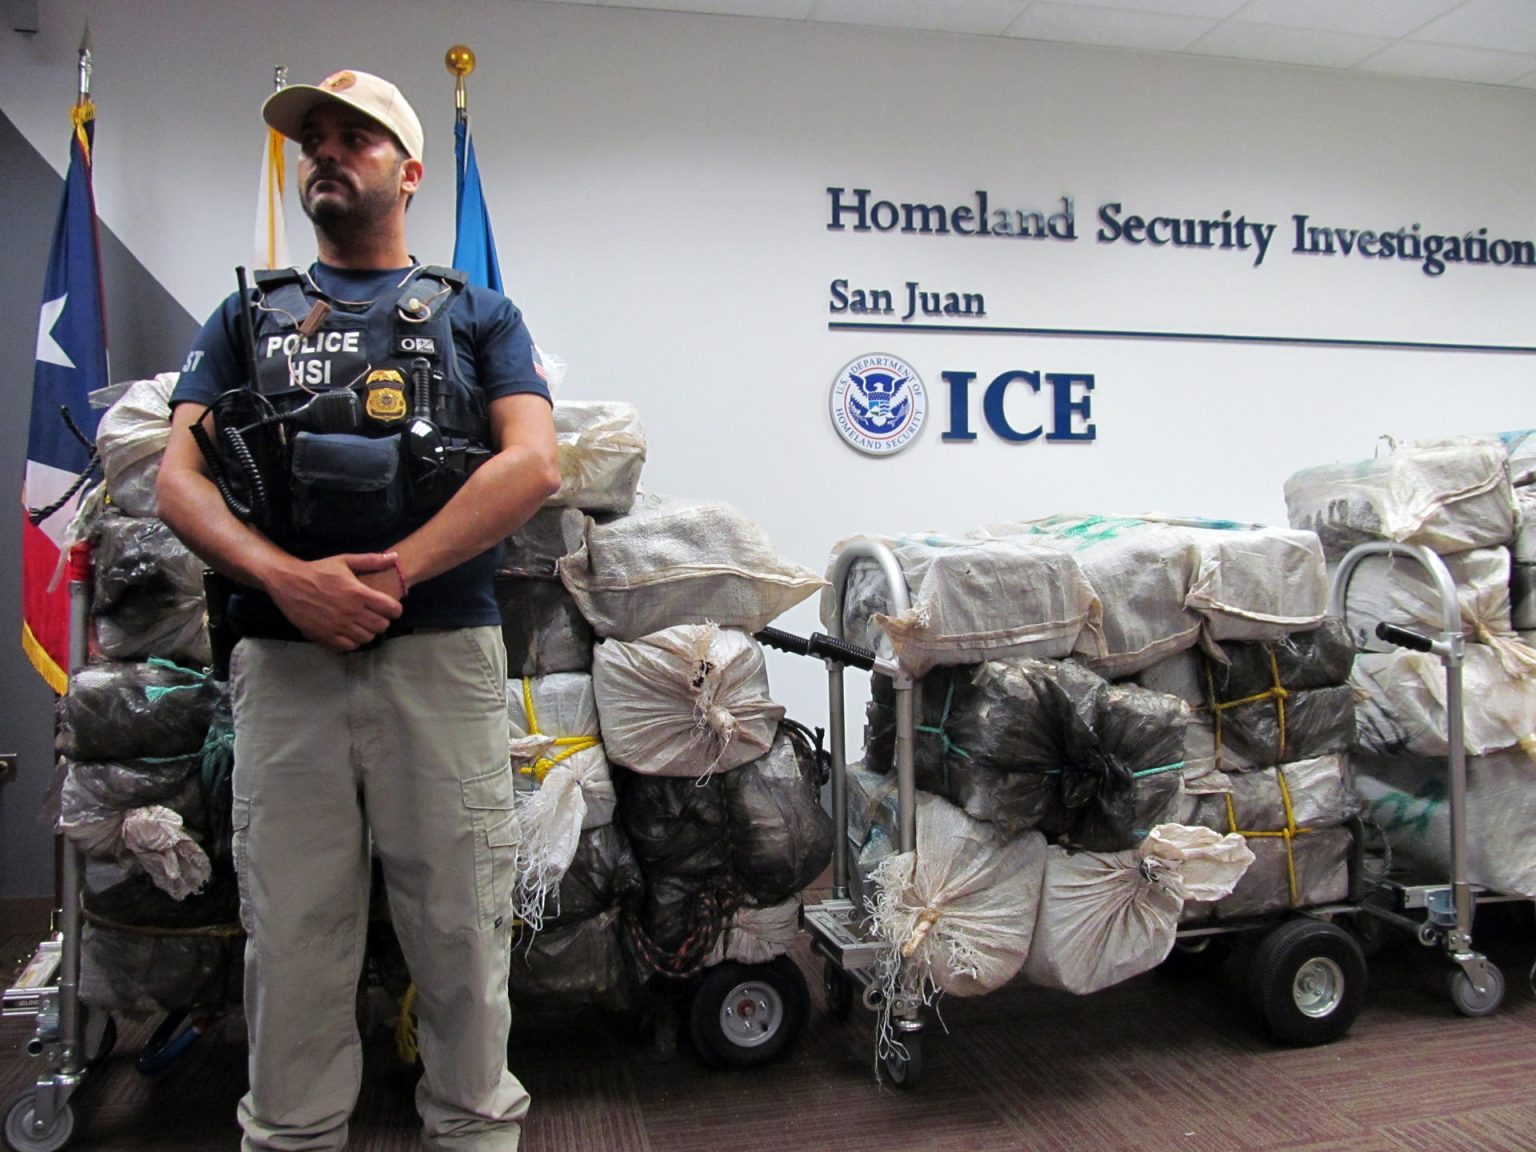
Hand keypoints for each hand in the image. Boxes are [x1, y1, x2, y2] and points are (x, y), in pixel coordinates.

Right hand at [264, 552, 403, 651]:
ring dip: (368, 632)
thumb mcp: (344, 561)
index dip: (395, 610)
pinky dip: (353, 641)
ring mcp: (338, 626)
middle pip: (381, 626)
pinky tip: (349, 632)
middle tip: (376, 616)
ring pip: (367, 638)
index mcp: (358, 593)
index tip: (390, 608)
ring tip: (363, 624)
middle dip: (383, 621)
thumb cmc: (319, 570)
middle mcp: (351, 612)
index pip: (391, 609)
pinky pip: (349, 646)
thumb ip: (371, 560)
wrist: (288, 583)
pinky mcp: (325, 636)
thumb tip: (395, 557)